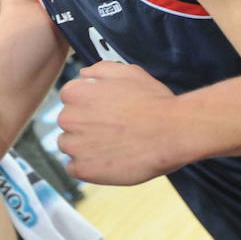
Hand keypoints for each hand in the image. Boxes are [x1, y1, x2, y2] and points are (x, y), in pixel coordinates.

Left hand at [58, 61, 176, 184]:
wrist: (172, 132)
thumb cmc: (153, 101)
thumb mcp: (128, 72)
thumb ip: (100, 70)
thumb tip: (84, 74)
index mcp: (75, 93)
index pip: (70, 98)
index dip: (90, 105)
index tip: (107, 111)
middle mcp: (68, 118)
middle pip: (69, 122)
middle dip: (86, 125)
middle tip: (114, 129)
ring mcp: (75, 146)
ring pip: (69, 146)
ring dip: (85, 146)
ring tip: (113, 145)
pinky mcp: (84, 169)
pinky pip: (74, 168)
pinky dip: (89, 166)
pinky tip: (109, 160)